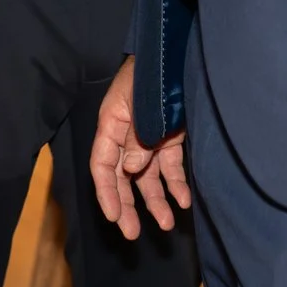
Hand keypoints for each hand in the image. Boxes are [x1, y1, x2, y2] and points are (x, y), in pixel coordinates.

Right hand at [88, 58, 190, 240]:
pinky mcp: (169, 137)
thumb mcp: (143, 106)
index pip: (102, 165)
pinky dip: (176, 183)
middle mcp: (126, 134)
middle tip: (131, 234)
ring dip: (155, 200)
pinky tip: (184, 200)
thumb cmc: (154, 75)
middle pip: (121, 176)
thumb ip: (137, 138)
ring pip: (147, 176)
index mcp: (111, 123)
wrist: (178, 52)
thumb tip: (131, 171)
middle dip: (127, 205)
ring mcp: (148, 136)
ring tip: (167, 225)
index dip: (106, 192)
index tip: (114, 217)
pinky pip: (169, 166)